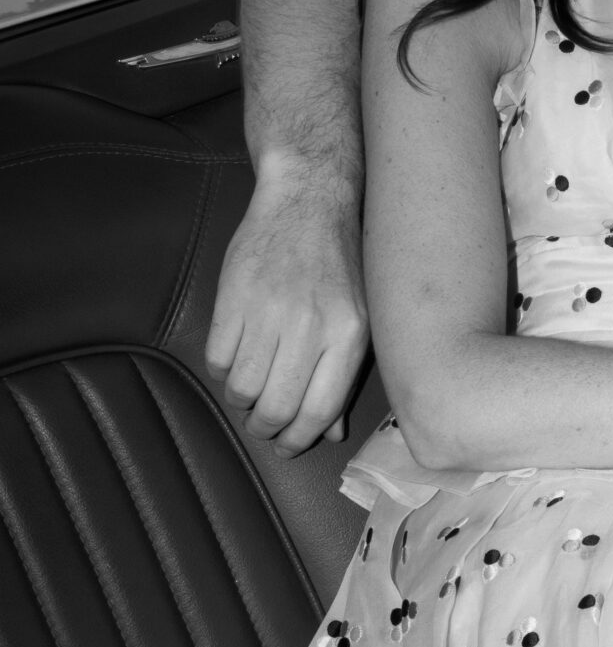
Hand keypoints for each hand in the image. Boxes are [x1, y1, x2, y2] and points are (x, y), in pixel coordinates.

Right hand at [205, 166, 369, 453]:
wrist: (307, 200)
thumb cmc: (339, 265)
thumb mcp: (359, 318)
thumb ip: (344, 376)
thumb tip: (332, 433)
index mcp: (348, 334)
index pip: (320, 410)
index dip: (299, 439)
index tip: (287, 446)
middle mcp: (310, 325)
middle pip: (276, 406)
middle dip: (266, 429)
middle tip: (263, 427)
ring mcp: (268, 309)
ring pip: (243, 387)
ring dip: (242, 402)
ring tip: (250, 393)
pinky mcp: (233, 295)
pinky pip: (218, 358)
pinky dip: (223, 371)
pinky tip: (236, 360)